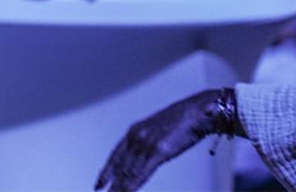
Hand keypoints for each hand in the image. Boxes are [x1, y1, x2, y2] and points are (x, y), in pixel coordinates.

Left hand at [95, 89, 222, 190]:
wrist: (196, 112)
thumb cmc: (181, 121)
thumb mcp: (157, 131)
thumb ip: (147, 143)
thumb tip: (142, 156)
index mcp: (134, 130)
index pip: (115, 154)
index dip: (107, 170)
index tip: (99, 182)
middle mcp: (136, 136)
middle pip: (119, 164)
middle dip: (109, 180)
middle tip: (99, 191)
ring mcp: (146, 143)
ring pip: (129, 170)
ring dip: (120, 186)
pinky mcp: (158, 150)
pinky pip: (142, 171)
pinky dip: (133, 184)